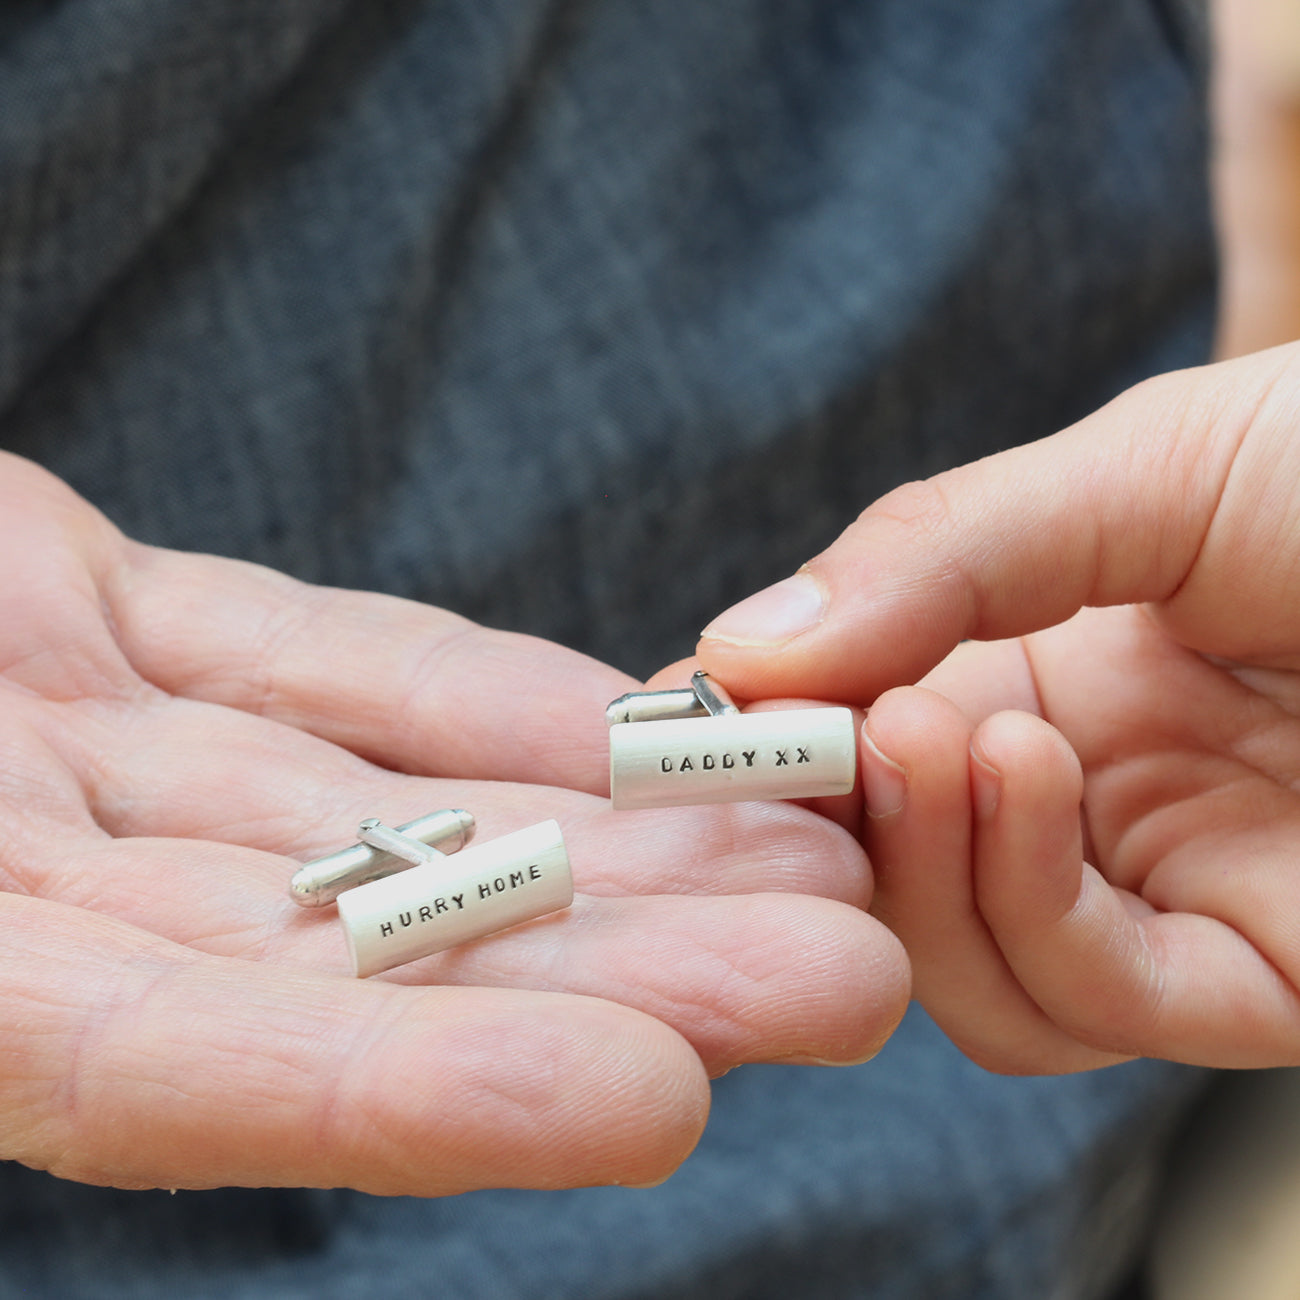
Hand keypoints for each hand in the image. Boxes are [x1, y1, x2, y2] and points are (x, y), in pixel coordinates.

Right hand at [0, 453, 906, 1192]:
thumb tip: (141, 1028)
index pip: (181, 1074)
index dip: (411, 1096)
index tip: (650, 1107)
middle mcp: (13, 891)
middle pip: (351, 948)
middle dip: (610, 966)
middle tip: (845, 976)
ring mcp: (64, 752)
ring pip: (380, 806)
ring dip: (604, 831)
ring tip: (815, 843)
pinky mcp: (95, 627)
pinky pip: (326, 668)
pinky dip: (484, 699)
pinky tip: (649, 721)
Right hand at [698, 341, 1299, 1072]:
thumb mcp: (1135, 466)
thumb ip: (931, 556)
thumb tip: (732, 648)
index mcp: (1018, 673)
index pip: (840, 747)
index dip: (749, 746)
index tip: (673, 719)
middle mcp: (1069, 798)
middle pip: (881, 882)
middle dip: (811, 826)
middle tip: (769, 744)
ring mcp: (1154, 893)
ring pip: (961, 969)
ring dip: (912, 866)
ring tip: (919, 730)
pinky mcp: (1254, 974)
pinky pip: (1090, 996)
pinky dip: (1018, 903)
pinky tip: (1017, 764)